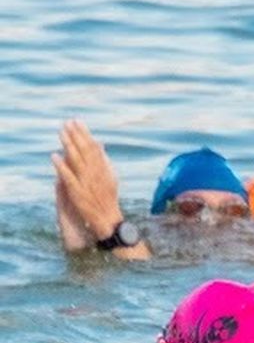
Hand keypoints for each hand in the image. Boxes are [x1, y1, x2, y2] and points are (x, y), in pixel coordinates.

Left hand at [50, 120, 124, 239]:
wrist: (108, 220)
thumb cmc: (107, 199)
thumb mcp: (110, 177)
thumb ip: (103, 160)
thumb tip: (99, 143)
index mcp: (104, 169)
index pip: (93, 148)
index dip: (85, 134)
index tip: (77, 122)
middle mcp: (96, 174)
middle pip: (85, 151)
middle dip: (76, 135)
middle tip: (67, 122)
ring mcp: (87, 183)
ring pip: (77, 161)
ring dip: (69, 145)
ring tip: (61, 133)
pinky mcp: (78, 193)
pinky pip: (69, 177)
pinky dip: (62, 166)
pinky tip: (54, 156)